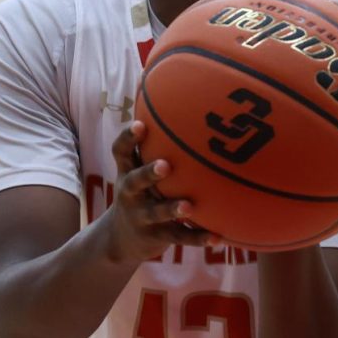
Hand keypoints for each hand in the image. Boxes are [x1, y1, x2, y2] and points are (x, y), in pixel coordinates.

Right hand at [100, 121, 214, 262]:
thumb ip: (154, 145)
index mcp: (127, 173)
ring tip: (188, 206)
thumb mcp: (137, 170)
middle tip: (166, 166)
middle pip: (134, 182)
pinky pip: (179, 237)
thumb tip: (178, 97)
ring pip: (156, 213)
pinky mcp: (157, 236)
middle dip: (148, 173)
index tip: (141, 125)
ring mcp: (142, 217)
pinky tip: (218, 236)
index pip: (121, 152)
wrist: (120, 240)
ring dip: (171, 209)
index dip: (128, 138)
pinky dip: (198, 237)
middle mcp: (130, 194)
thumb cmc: (139, 192)